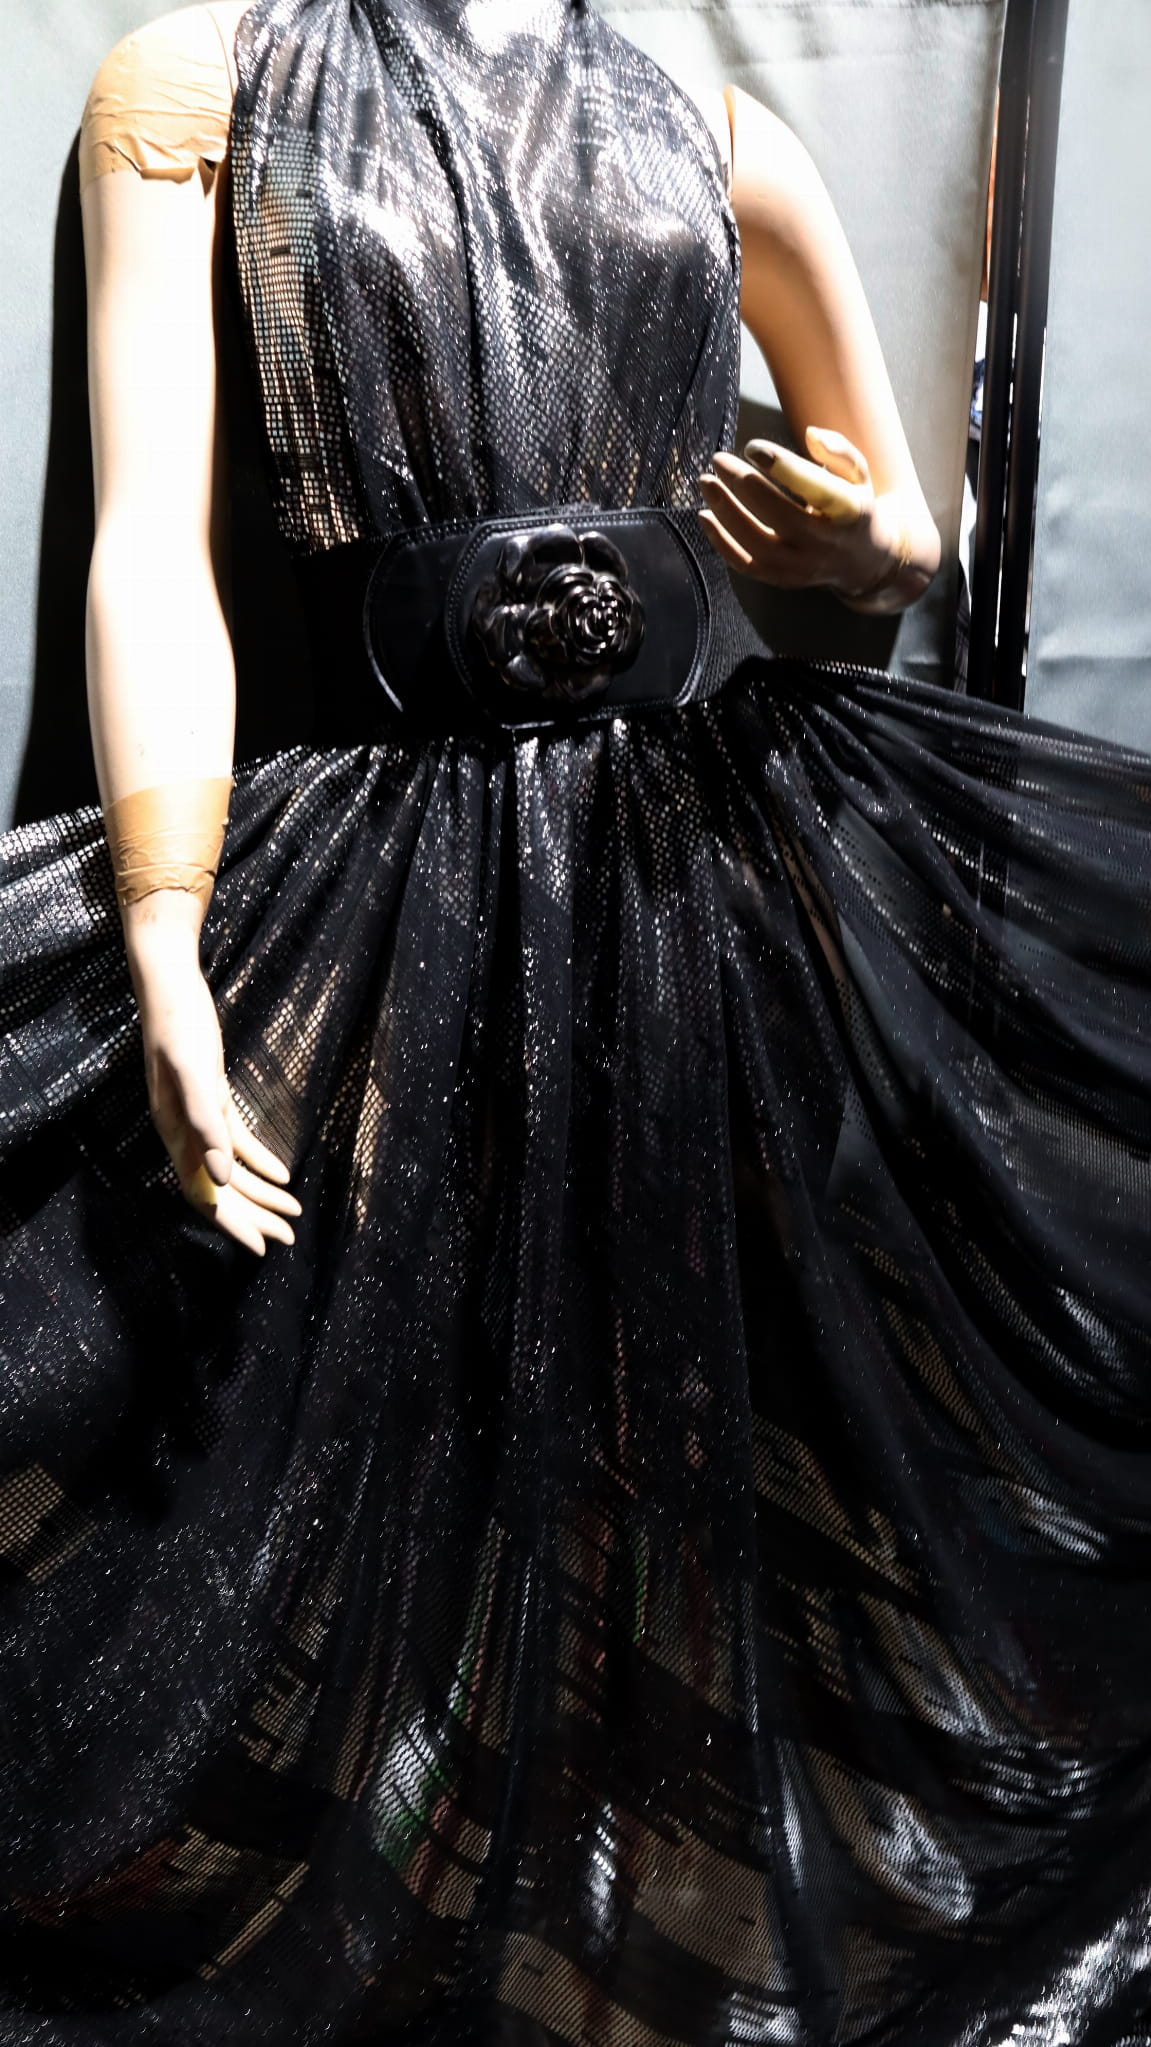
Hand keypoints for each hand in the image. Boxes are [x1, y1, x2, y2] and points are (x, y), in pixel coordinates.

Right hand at [124, 902, 300, 1254]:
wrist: (169, 982)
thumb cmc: (178, 1024)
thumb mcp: (194, 1072)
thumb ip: (205, 1125)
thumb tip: (218, 1179)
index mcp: (175, 1133)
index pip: (204, 1195)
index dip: (232, 1223)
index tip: (261, 1247)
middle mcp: (183, 1131)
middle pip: (220, 1189)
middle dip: (254, 1216)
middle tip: (289, 1237)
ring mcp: (196, 1115)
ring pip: (230, 1169)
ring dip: (261, 1194)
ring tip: (292, 1212)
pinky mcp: (210, 1096)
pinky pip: (236, 1140)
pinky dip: (258, 1160)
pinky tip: (283, 1174)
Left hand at [698, 425, 938, 612]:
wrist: (862, 561)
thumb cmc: (853, 507)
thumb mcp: (859, 474)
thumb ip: (839, 450)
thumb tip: (810, 434)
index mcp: (848, 511)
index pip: (815, 487)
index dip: (781, 466)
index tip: (752, 447)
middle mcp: (825, 543)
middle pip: (779, 515)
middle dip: (744, 485)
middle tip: (719, 460)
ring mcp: (801, 566)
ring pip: (757, 543)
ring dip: (726, 511)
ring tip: (706, 482)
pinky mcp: (782, 579)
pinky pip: (746, 564)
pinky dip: (721, 541)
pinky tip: (705, 515)